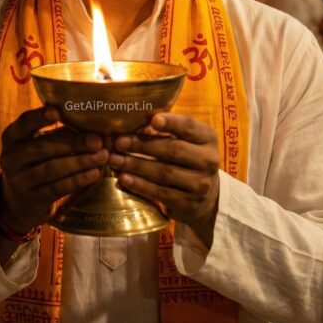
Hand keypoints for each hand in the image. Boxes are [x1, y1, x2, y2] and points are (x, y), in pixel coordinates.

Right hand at [0, 106, 107, 234]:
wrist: (19, 201)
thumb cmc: (36, 162)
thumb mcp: (39, 144)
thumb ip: (58, 134)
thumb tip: (92, 126)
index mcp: (12, 136)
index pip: (24, 123)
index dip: (39, 117)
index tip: (57, 112)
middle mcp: (10, 157)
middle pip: (42, 147)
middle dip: (73, 143)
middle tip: (97, 141)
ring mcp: (19, 180)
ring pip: (51, 169)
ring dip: (79, 162)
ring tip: (101, 157)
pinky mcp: (31, 199)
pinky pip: (56, 189)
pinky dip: (77, 180)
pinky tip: (93, 174)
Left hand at [109, 113, 219, 246]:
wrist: (206, 198)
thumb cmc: (188, 160)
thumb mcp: (187, 141)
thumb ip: (167, 130)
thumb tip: (136, 119)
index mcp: (208, 138)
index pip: (189, 127)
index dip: (171, 122)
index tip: (152, 119)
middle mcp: (208, 160)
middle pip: (173, 150)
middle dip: (143, 145)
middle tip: (119, 142)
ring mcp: (200, 184)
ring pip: (164, 173)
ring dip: (136, 166)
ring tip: (115, 160)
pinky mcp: (188, 204)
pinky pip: (160, 193)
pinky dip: (139, 186)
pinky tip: (123, 179)